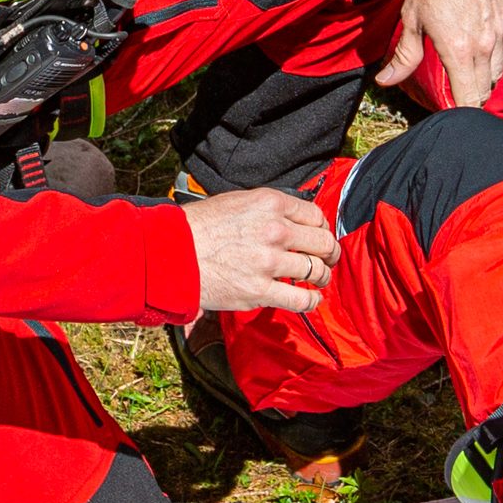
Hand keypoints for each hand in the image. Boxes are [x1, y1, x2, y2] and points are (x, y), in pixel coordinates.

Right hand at [181, 186, 338, 313]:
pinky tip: (311, 299)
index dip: (321, 228)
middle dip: (330, 252)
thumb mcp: (239, 201)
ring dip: (322, 277)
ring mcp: (269, 262)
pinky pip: (301, 299)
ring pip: (316, 270)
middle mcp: (275, 230)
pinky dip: (312, 301)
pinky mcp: (260, 291)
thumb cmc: (202, 226)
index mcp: (271, 203)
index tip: (318, 236)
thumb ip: (270, 209)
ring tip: (319, 280)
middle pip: (323, 242)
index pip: (316, 215)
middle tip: (328, 259)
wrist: (172, 253)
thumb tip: (296, 220)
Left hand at [380, 0, 502, 106]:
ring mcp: (500, 31)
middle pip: (485, 89)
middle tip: (453, 100)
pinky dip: (495, 61)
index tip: (447, 115)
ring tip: (466, 80)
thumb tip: (386, 80)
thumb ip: (404, 56)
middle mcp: (486, 46)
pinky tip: (483, 57)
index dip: (459, 113)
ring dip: (484, 80)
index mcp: (460, 51)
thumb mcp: (411, 18)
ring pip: (498, 72)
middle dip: (470, 100)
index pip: (469, 99)